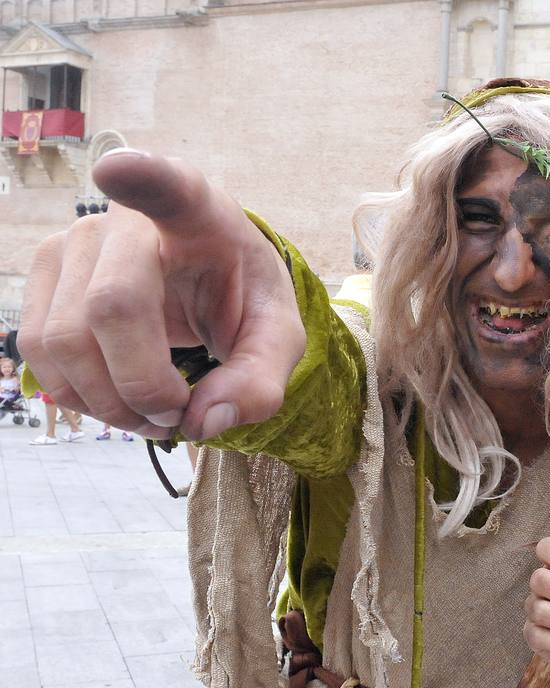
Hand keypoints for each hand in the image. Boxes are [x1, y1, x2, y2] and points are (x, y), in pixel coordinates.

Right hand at [18, 149, 303, 441]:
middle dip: (143, 385)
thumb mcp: (277, 338)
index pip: (167, 186)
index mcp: (198, 214)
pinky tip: (120, 401)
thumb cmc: (243, 298)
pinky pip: (38, 352)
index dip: (141, 176)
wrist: (210, 284)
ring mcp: (70, 244)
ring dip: (109, 403)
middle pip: (110, 308)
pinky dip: (80, 397)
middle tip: (181, 413)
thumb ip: (259, 381)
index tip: (120, 170)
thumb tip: (203, 421)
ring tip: (156, 414)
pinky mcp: (41, 278)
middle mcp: (122, 220)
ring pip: (63, 341)